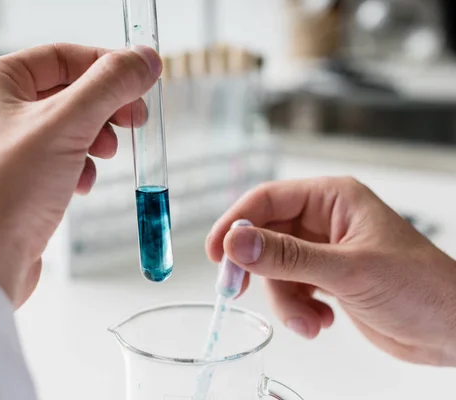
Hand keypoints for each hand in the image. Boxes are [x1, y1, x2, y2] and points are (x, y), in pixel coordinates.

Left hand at [0, 44, 160, 306]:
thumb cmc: (2, 192)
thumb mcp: (66, 124)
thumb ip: (109, 86)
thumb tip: (143, 60)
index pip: (61, 57)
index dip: (105, 66)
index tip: (139, 80)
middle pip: (66, 93)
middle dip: (104, 108)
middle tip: (134, 120)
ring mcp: (4, 151)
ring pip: (65, 130)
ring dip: (94, 139)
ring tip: (104, 155)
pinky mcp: (16, 184)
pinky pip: (57, 162)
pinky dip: (78, 168)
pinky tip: (82, 184)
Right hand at [206, 177, 455, 366]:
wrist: (452, 330)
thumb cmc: (421, 288)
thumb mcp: (347, 270)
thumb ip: (288, 257)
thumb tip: (237, 241)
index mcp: (332, 199)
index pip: (267, 200)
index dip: (236, 222)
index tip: (217, 252)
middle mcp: (325, 221)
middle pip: (266, 236)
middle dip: (258, 269)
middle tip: (239, 290)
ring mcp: (324, 251)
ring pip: (276, 268)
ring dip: (285, 299)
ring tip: (309, 320)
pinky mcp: (327, 278)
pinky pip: (291, 288)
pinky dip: (298, 309)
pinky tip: (321, 321)